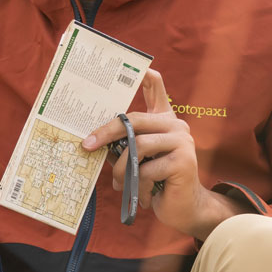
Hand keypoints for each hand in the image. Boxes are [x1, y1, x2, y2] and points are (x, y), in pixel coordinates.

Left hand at [79, 69, 237, 240]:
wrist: (184, 208)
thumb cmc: (156, 181)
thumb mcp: (138, 159)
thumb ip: (124, 144)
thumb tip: (92, 139)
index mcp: (164, 121)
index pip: (156, 88)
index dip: (144, 74)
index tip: (133, 63)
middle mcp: (176, 126)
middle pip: (134, 120)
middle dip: (107, 133)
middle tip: (87, 145)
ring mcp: (182, 142)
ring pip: (138, 147)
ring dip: (121, 169)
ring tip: (119, 184)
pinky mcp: (183, 162)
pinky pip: (146, 170)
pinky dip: (138, 186)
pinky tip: (141, 196)